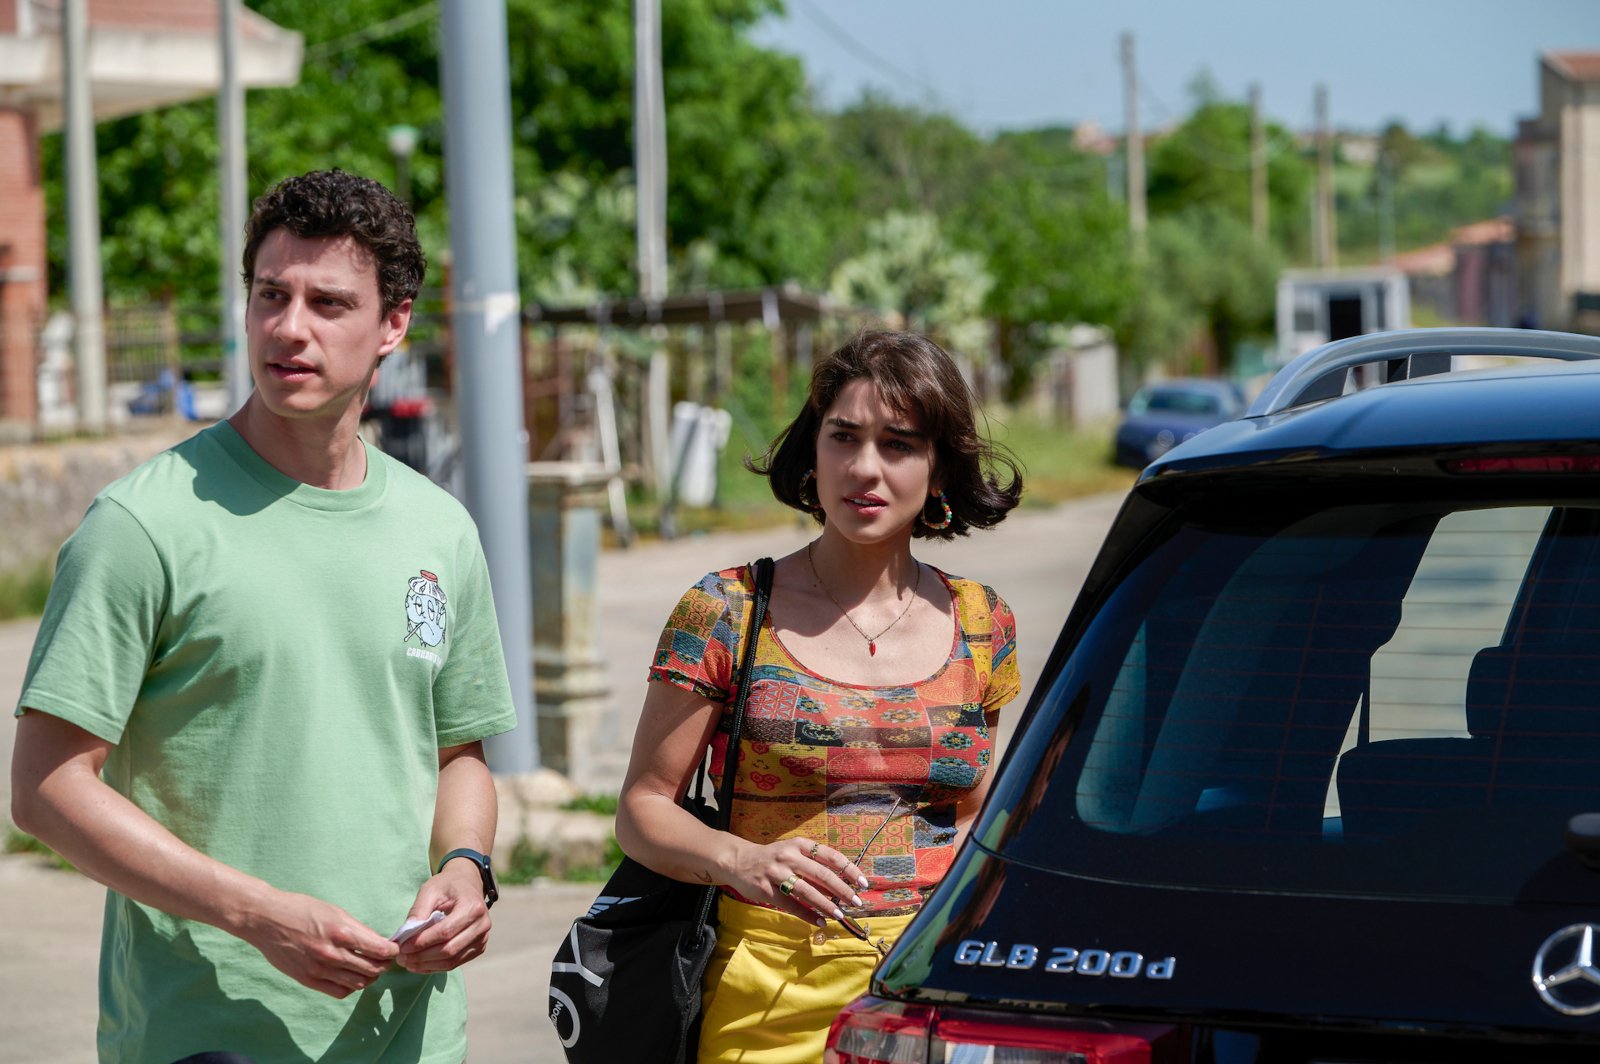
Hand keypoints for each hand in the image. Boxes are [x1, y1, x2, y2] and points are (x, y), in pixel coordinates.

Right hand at [242, 891, 398, 998]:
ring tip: (370, 969)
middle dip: (383, 965)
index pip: (380, 949)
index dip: (392, 951)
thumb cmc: (301, 910)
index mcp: (342, 932)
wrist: (266, 920)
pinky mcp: (308, 980)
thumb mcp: (335, 911)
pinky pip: (339, 992)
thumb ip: (357, 929)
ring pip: (359, 983)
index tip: (393, 949)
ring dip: (369, 977)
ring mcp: (320, 969)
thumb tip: (378, 943)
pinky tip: (351, 977)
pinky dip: (351, 987)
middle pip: (373, 969)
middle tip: (384, 960)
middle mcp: (333, 953)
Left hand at [394, 859, 491, 973]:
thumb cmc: (447, 886)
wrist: (467, 884)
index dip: (422, 942)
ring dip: (426, 965)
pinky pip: (455, 964)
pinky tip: (419, 964)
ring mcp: (482, 939)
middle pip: (449, 950)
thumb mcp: (430, 889)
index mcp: (473, 907)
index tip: (402, 947)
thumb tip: (405, 934)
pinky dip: (435, 967)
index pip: (445, 932)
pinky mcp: (478, 948)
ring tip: (407, 962)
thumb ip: (418, 910)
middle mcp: (482, 925)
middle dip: (422, 957)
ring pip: (452, 961)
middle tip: (401, 958)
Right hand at [731, 837, 870, 924]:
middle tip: (856, 902)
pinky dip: (807, 915)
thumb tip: (841, 884)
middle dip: (842, 890)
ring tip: (840, 915)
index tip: (863, 883)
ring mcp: (777, 873)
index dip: (849, 870)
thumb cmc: (773, 857)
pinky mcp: (767, 890)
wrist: (739, 861)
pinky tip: (820, 922)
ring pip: (807, 891)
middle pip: (821, 875)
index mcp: (800, 844)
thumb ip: (814, 864)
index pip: (831, 856)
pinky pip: (791, 905)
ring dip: (826, 905)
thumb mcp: (794, 852)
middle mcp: (789, 856)